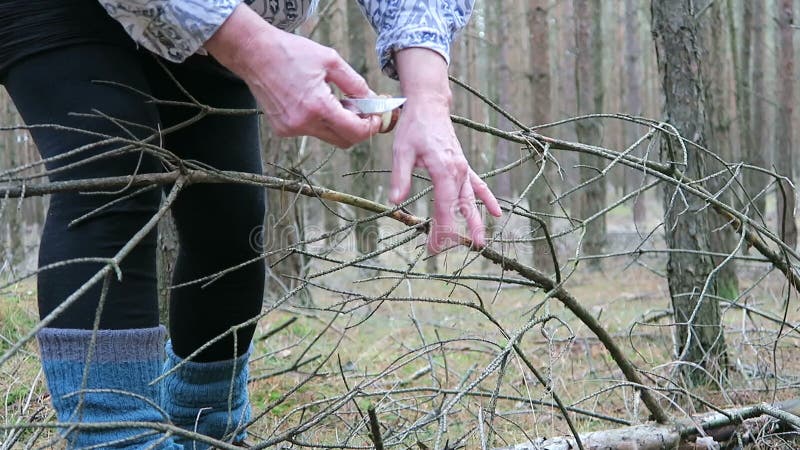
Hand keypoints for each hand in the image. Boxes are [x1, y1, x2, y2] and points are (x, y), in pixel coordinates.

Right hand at [206, 4, 381, 147]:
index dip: (371, 127)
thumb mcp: (331, 61)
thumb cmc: (292, 52)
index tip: (375, 117)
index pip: (355, 132)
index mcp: (318, 106)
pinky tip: (313, 102)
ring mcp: (291, 129)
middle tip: (361, 111)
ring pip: (327, 137)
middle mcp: (304, 123)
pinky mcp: (282, 130)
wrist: (254, 53)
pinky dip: (319, 122)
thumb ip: (355, 84)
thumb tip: (373, 100)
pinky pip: (310, 132)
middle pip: (344, 141)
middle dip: (358, 129)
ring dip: (338, 124)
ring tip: (334, 100)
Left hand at [392, 49, 501, 252]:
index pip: (444, 209)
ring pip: (471, 200)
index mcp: (444, 170)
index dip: (440, 231)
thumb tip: (395, 201)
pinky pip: (478, 186)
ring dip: (476, 222)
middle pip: (459, 209)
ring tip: (481, 243)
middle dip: (456, 233)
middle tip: (451, 253)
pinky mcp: (463, 166)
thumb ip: (400, 177)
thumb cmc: (415, 127)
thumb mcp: (401, 150)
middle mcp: (459, 172)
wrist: (430, 105)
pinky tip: (496, 212)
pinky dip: (486, 199)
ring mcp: (464, 169)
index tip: (433, 249)